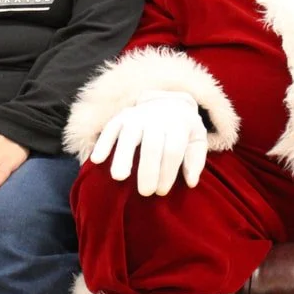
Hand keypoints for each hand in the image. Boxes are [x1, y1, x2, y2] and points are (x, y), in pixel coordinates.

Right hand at [90, 90, 206, 196]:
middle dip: (148, 170)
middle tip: (145, 192)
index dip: (167, 172)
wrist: (169, 101)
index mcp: (179, 124)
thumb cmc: (183, 129)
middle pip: (152, 145)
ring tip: (119, 178)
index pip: (173, 150)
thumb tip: (191, 182)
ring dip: (123, 156)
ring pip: (129, 135)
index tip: (161, 192)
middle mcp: (157, 118)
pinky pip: (110, 128)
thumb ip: (195, 160)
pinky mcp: (121, 116)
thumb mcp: (197, 139)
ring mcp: (137, 115)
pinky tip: (97, 160)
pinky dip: (103, 143)